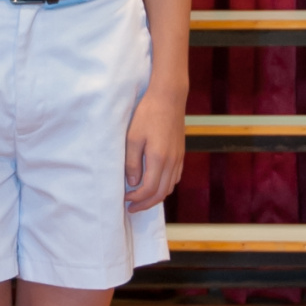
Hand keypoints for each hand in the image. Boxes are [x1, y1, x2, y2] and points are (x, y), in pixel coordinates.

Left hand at [124, 87, 185, 210]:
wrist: (169, 97)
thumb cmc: (148, 114)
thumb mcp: (132, 138)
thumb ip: (132, 162)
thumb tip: (133, 182)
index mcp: (159, 159)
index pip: (148, 189)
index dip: (136, 198)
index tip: (125, 199)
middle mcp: (172, 162)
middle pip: (161, 193)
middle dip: (145, 204)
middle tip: (131, 208)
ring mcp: (178, 158)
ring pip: (169, 187)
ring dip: (155, 197)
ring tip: (141, 199)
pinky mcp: (180, 153)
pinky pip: (175, 177)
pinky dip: (165, 186)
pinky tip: (155, 184)